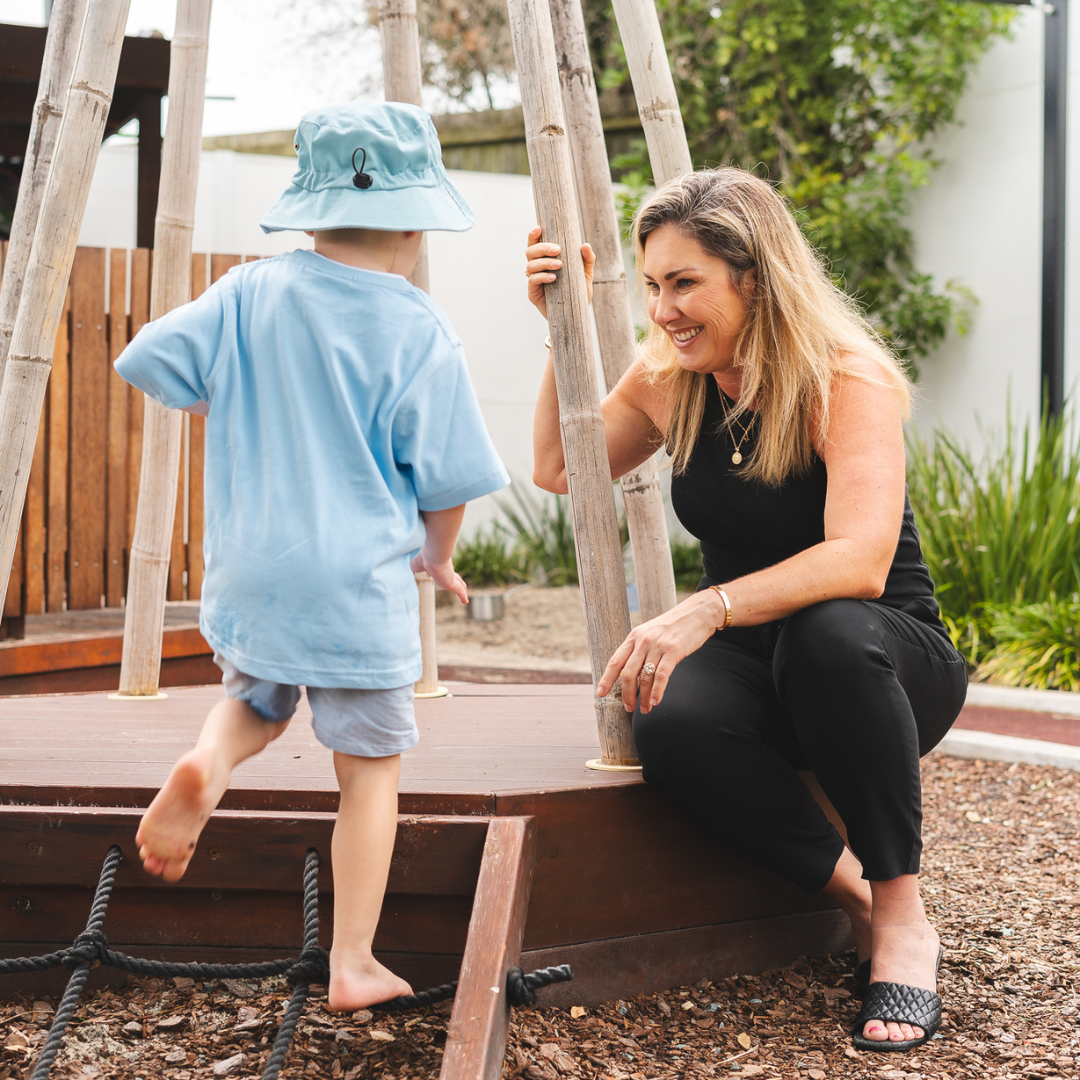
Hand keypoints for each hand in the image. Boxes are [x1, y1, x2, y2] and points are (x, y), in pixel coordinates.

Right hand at [410, 552, 468, 604]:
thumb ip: (410, 571)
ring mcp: (450, 577)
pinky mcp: (452, 583)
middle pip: (454, 576)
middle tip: (460, 585)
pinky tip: (465, 601)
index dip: (444, 573)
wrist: (431, 556)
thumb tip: (403, 575)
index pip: (443, 571)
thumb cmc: (422, 558)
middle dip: (457, 580)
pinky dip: (463, 596)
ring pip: (459, 583)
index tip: (443, 576)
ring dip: (462, 588)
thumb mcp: (413, 565)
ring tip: (464, 594)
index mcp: (438, 566)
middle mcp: (446, 571)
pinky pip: (459, 591)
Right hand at [525, 226, 594, 320]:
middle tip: (558, 249)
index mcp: (546, 260)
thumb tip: (585, 245)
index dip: (533, 235)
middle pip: (530, 252)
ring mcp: (533, 281)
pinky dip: (542, 277)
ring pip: (530, 265)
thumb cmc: (578, 293)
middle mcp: (537, 268)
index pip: (535, 244)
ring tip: (559, 265)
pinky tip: (553, 278)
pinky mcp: (533, 293)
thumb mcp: (586, 275)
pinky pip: (532, 280)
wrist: (577, 315)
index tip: (539, 228)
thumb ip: (587, 260)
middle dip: (542, 248)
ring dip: (544, 262)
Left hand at [597, 597, 716, 713]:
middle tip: (629, 708)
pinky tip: (655, 702)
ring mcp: (657, 646)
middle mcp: (642, 641)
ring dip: (643, 697)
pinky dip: (657, 692)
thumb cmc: (673, 627)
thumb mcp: (650, 633)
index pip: (615, 661)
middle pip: (628, 673)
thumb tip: (631, 674)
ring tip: (645, 709)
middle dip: (627, 694)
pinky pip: (661, 676)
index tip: (601, 693)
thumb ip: (639, 650)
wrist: (696, 613)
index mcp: (634, 636)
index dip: (606, 678)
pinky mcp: (673, 651)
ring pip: (644, 677)